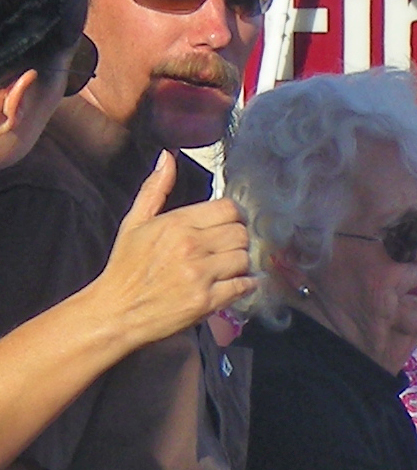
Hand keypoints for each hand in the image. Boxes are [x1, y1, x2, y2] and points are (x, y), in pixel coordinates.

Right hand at [88, 155, 254, 343]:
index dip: (233, 216)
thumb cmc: (126, 268)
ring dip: (241, 263)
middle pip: (241, 233)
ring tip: (227, 267)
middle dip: (238, 240)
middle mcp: (190, 246)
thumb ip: (155, 190)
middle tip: (228, 248)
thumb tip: (167, 158)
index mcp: (175, 224)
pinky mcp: (207, 301)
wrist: (116, 310)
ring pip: (245, 258)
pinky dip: (246, 285)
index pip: (228, 208)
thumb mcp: (134, 223)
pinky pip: (244, 286)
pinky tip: (236, 283)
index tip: (228, 224)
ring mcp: (200, 274)